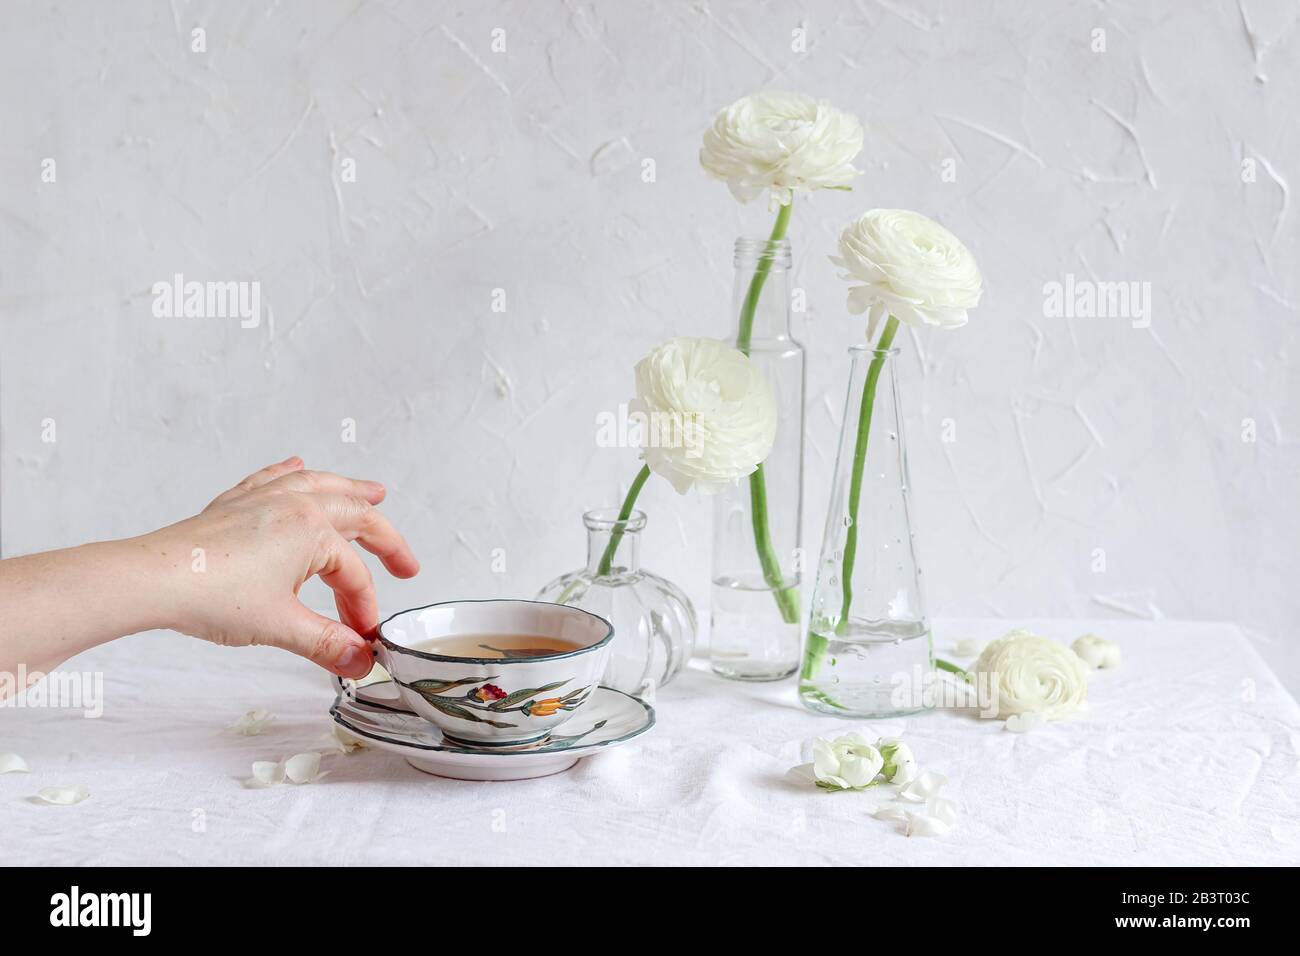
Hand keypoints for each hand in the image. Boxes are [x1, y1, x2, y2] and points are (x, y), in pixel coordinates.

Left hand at [147, 457, 419, 676]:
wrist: (152, 578)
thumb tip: (361, 660)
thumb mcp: (280, 626)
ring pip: (320, 485)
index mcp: (313, 530)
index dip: (363, 610)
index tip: (361, 640)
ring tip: (375, 492)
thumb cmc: (210, 594)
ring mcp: (264, 499)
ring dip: (352, 489)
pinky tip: (297, 466)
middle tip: (406, 565)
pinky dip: (293, 472)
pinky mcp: (235, 503)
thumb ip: (327, 643)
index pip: (354, 576)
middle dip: (385, 542)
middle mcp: (294, 505)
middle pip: (355, 517)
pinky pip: (273, 477)